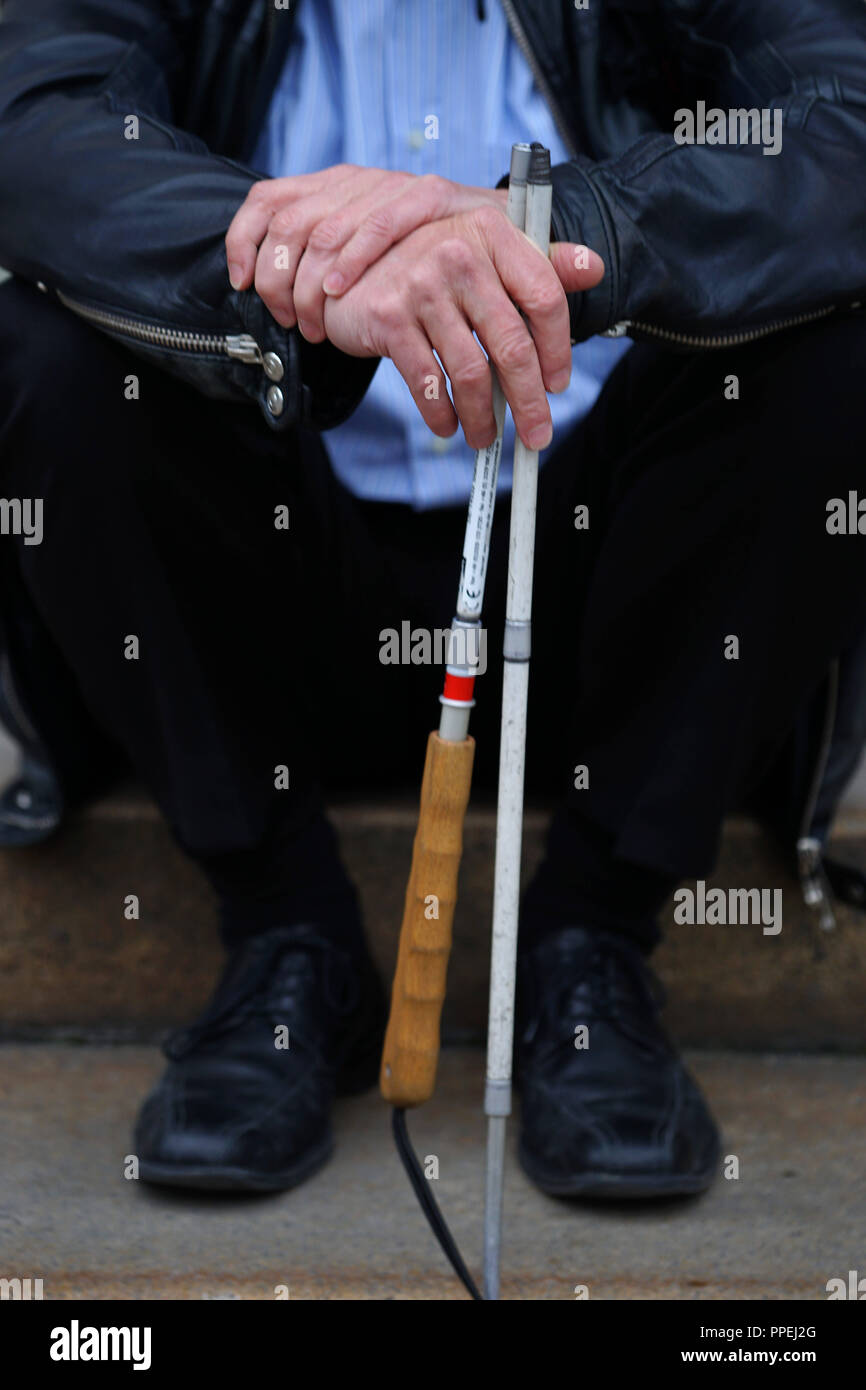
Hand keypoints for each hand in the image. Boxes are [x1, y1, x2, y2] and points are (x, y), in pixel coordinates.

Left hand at [225, 165, 506, 336]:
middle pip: (290, 221)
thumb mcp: (362, 245)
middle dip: (278, 279)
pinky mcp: (433, 200)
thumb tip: (243, 273)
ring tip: (315, 325)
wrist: (504, 234)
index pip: (267, 198)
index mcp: (337, 183)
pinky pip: (380, 227)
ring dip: (311, 286)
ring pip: (326, 231)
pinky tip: (340, 294)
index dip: (243, 241)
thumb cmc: (425, 252)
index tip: (241, 284)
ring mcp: (396, 187)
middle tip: (290, 322)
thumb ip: (317, 252)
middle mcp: (361, 178)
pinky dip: (353, 262)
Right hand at [321, 204, 604, 450]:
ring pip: (470, 372)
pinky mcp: (388, 318)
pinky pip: (428, 382)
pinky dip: (441, 414)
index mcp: (491, 232)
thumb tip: (593, 267)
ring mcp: (420, 286)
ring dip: (483, 418)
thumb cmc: (431, 261)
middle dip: (529, 401)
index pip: (543, 296)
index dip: (558, 349)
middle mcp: (458, 253)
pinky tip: (449, 425)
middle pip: (512, 344)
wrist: (349, 263)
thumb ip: (540, 261)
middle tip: (536, 434)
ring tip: (486, 438)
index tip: (557, 384)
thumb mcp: (486, 247)